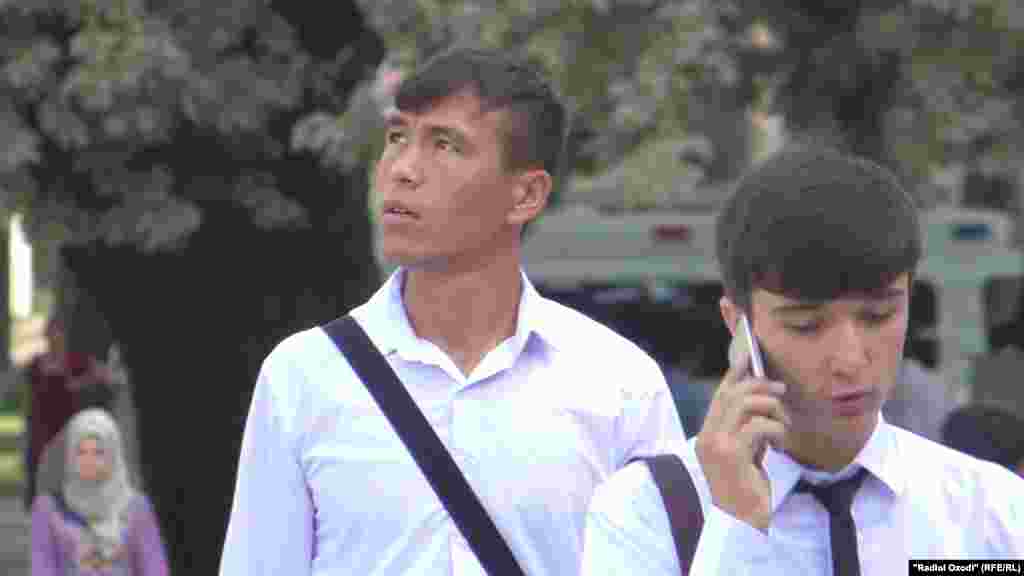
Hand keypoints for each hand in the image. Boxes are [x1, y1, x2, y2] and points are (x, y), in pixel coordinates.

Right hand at [695, 337, 788, 530]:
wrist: (740, 522)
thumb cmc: (745, 488)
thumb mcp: (745, 453)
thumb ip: (746, 429)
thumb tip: (762, 400)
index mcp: (707, 434)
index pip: (720, 394)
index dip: (735, 373)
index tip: (748, 357)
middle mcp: (708, 436)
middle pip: (733, 393)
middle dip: (760, 386)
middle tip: (781, 391)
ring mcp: (717, 444)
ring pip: (746, 404)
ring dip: (771, 409)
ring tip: (782, 427)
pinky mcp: (732, 454)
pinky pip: (759, 426)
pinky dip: (776, 431)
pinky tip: (780, 446)